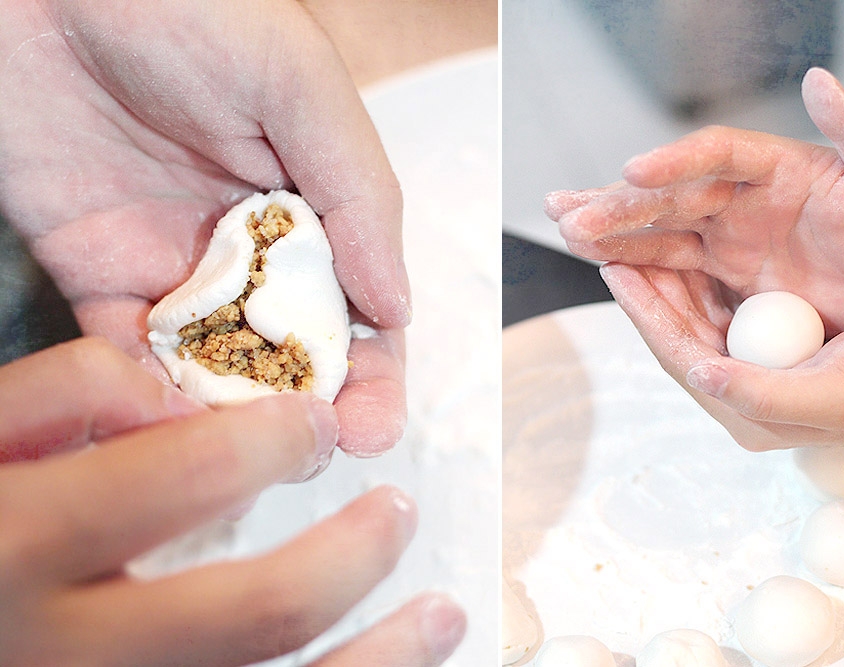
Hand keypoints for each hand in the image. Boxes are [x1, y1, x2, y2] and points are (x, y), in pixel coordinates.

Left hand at [0, 0, 407, 453]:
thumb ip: (361, 196)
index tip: (374, 422)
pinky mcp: (99, 271)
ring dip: (236, 418)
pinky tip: (168, 422)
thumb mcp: (301, 86)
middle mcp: (252, 245)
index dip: (374, 370)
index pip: (360, 305)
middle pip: (296, 350)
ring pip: (217, 366)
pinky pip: (127, 351)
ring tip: (247, 454)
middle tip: (321, 450)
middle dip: (314, 409)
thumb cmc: (191, 7)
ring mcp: (177, 264)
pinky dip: (147, 392)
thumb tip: (398, 305)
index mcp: (313, 203)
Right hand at [0, 338, 464, 665]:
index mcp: (14, 550)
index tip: (313, 421)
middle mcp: (64, 654)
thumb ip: (63, 393)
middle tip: (394, 510)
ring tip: (444, 611)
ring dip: (384, 659)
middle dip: (349, 554)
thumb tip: (184, 397)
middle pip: (250, 615)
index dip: (269, 438)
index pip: (177, 478)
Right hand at [545, 68, 843, 336]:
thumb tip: (820, 80)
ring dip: (610, 231)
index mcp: (780, 166)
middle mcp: (744, 196)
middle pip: (672, 193)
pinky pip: (669, 266)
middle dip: (619, 203)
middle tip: (568, 211)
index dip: (676, 160)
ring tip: (564, 228)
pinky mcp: (722, 270)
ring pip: (659, 229)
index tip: (634, 171)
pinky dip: (630, 264)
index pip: (718, 154)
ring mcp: (729, 234)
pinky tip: (596, 260)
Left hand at [602, 262, 843, 522]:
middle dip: (644, 291)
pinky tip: (684, 252)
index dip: (645, 312)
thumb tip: (701, 374)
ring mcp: (752, 370)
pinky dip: (699, 281)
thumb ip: (760, 393)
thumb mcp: (827, 394)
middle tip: (612, 246)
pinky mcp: (767, 350)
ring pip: (693, 319)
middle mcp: (739, 392)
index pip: (677, 354)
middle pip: (676, 334)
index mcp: (746, 412)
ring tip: (634, 243)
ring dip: (665, 282)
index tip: (615, 268)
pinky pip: (720, 311)